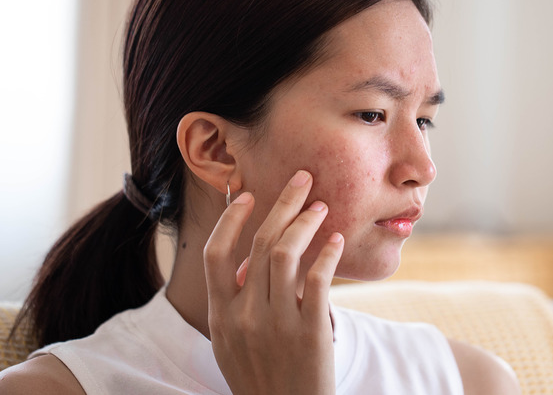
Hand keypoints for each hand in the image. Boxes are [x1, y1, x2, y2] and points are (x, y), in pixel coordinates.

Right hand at [203, 170, 343, 394]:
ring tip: (321, 207)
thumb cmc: (260, 377)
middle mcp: (244, 315)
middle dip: (283, 203)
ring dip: (306, 222)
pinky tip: (336, 240)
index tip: (247, 194)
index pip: (216, 254)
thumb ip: (235, 302)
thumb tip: (247, 261)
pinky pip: (318, 279)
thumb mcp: (233, 343)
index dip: (231, 219)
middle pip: (261, 244)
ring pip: (287, 254)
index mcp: (221, 315)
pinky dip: (328, 254)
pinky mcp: (309, 331)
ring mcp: (276, 323)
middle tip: (303, 180)